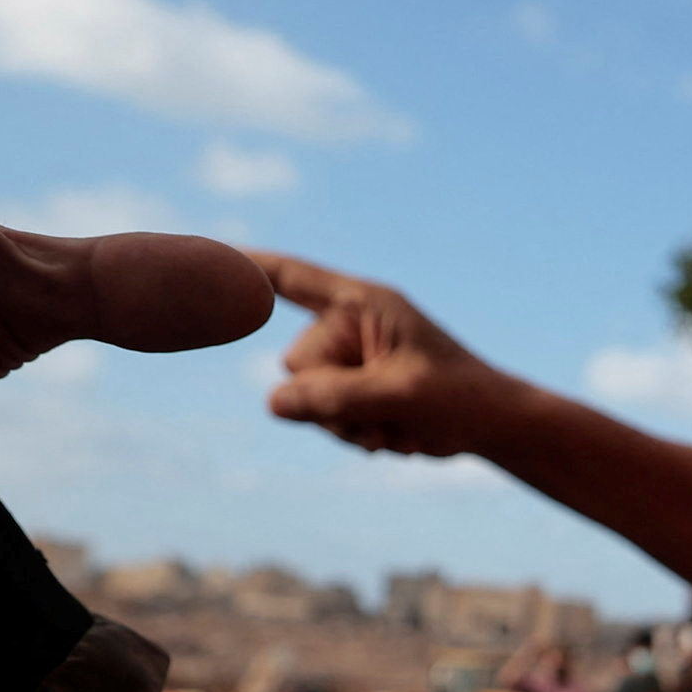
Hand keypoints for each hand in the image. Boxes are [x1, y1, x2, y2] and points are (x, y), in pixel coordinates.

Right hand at [255, 252, 511, 457]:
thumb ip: (334, 397)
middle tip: (389, 411)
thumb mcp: (398, 396)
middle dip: (332, 398)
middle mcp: (350, 326)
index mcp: (364, 304)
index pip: (291, 278)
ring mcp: (350, 359)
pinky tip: (395, 436)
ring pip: (304, 398)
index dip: (243, 269)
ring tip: (398, 425)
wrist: (493, 425)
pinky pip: (320, 418)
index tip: (197, 255)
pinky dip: (354, 435)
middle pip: (295, 363)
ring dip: (347, 424)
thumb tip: (273, 403)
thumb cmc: (460, 397)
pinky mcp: (352, 389)